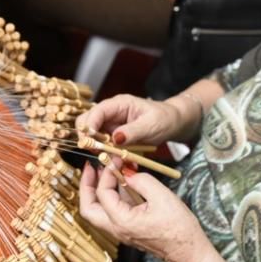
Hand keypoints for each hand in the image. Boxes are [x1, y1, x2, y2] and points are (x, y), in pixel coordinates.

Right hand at [75, 93, 197, 144]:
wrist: (172, 123)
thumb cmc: (164, 119)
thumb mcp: (151, 125)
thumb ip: (133, 132)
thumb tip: (115, 138)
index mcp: (119, 104)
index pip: (96, 112)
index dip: (89, 126)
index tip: (90, 142)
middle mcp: (111, 112)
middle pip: (87, 122)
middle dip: (88, 137)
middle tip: (98, 151)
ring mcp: (111, 124)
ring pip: (92, 135)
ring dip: (97, 146)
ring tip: (109, 156)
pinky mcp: (114, 135)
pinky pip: (103, 143)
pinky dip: (105, 151)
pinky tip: (114, 157)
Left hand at [79, 164, 212, 261]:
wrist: (188, 251)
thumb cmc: (178, 227)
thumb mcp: (161, 196)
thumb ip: (141, 180)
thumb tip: (127, 172)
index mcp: (121, 221)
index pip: (102, 193)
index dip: (106, 173)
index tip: (115, 159)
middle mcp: (116, 229)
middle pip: (88, 208)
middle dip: (87, 186)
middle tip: (92, 168)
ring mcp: (122, 231)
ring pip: (99, 210)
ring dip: (101, 189)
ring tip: (111, 169)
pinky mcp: (129, 229)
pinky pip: (114, 211)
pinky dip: (115, 195)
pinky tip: (125, 182)